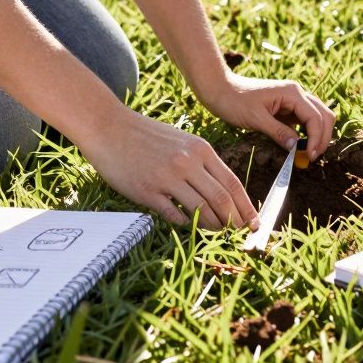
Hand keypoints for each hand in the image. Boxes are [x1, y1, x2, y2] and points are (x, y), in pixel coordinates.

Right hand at [77, 106, 258, 229]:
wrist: (109, 127)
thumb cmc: (146, 136)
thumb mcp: (182, 141)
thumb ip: (202, 163)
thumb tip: (223, 193)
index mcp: (200, 150)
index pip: (232, 184)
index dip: (246, 207)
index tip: (254, 224)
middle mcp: (188, 163)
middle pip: (222, 200)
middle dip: (235, 222)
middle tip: (239, 236)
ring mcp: (167, 177)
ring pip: (202, 211)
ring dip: (213, 227)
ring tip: (218, 235)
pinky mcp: (148, 191)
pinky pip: (174, 215)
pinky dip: (186, 225)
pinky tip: (189, 227)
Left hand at [200, 74, 335, 159]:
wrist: (220, 90)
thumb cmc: (235, 101)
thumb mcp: (256, 119)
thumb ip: (278, 132)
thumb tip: (297, 148)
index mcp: (292, 93)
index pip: (315, 118)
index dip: (317, 139)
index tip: (310, 156)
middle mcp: (297, 94)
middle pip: (324, 116)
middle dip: (323, 137)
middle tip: (312, 157)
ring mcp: (293, 100)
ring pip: (317, 118)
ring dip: (317, 136)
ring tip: (307, 154)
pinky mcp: (287, 108)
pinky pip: (304, 121)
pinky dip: (306, 134)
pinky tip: (298, 147)